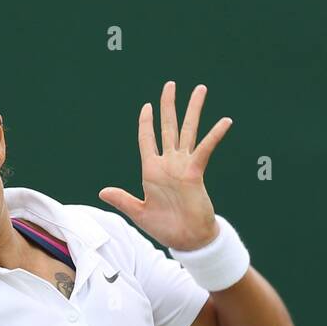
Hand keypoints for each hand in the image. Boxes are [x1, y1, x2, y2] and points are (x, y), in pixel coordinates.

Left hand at [98, 81, 232, 250]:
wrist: (187, 240)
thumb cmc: (165, 229)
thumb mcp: (139, 213)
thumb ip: (123, 200)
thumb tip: (102, 192)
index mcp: (152, 171)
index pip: (147, 139)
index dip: (146, 123)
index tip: (147, 106)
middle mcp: (168, 164)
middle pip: (168, 127)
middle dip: (169, 105)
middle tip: (170, 85)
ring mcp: (183, 166)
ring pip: (188, 131)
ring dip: (193, 110)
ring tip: (199, 89)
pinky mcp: (196, 172)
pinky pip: (205, 149)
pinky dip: (214, 135)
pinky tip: (224, 121)